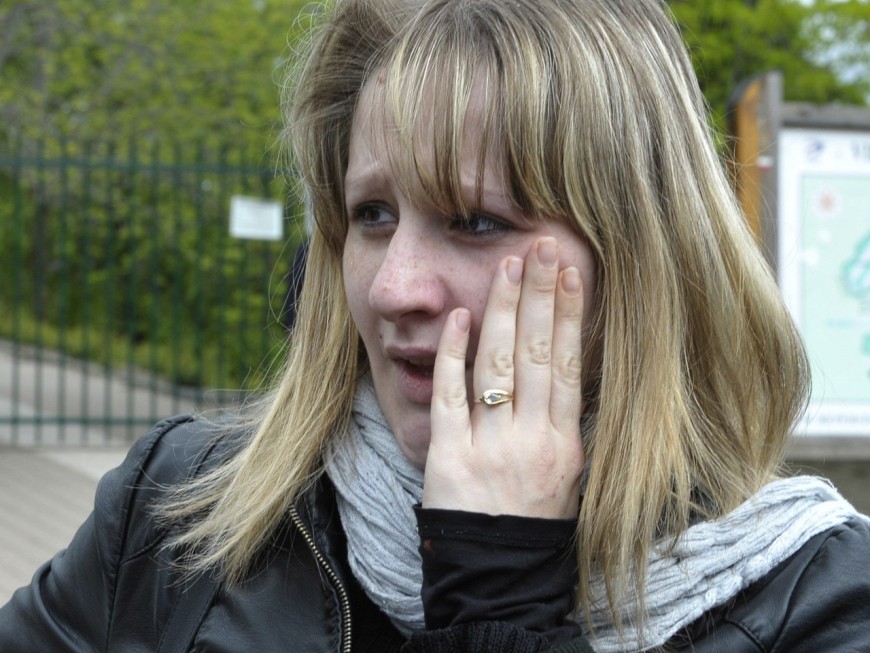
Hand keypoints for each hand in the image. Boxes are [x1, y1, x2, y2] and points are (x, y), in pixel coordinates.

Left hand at [423, 237, 585, 518]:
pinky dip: (453, 355)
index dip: (569, 314)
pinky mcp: (448, 456)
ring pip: (496, 366)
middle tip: (541, 248)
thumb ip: (563, 420)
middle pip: (535, 353)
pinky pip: (450, 397)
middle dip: (539, 295)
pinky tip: (460, 319)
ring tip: (508, 268)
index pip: (567, 363)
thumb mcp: (569, 473)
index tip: (571, 271)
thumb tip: (561, 363)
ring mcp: (488, 446)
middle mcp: (531, 439)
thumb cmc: (534, 522)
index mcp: (565, 442)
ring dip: (501, 311)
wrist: (498, 576)